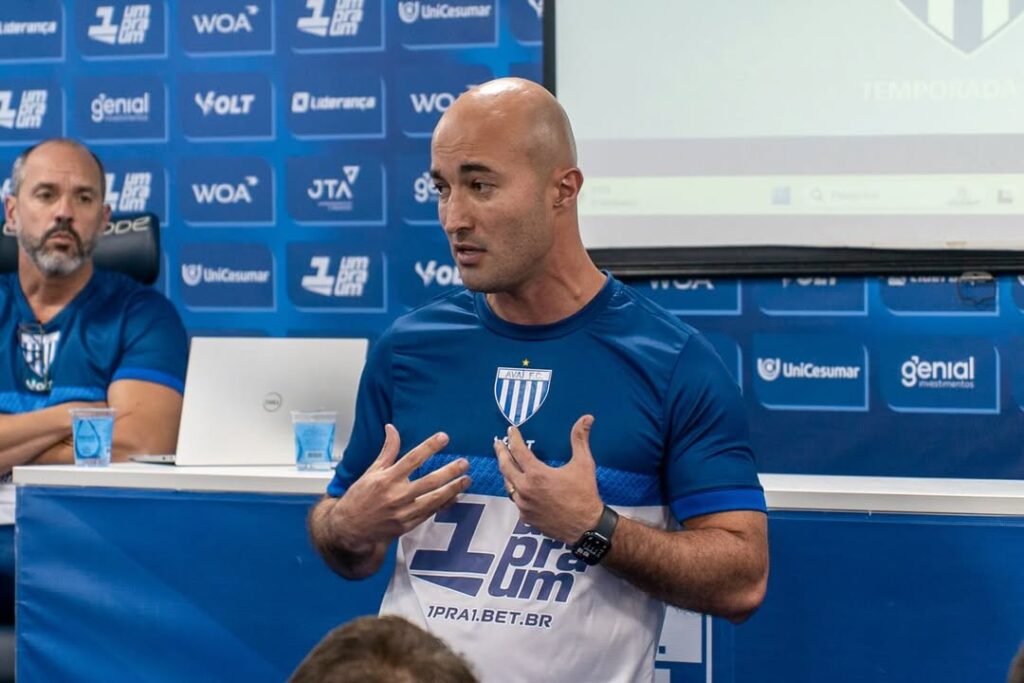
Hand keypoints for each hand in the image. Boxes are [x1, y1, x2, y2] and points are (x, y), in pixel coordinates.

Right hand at [332, 424, 469, 551]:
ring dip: (452, 489)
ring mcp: (403, 512)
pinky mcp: (407, 525)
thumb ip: (387, 450)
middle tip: (464, 463)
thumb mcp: (371, 471)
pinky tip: (455, 496)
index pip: (412, 459)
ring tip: (466, 479)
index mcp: (386, 479)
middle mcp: (396, 495)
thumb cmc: (360, 497)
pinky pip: (430, 513)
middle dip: (449, 471)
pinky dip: (444, 504)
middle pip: (429, 481)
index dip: (429, 447)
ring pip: (433, 499)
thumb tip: (391, 428)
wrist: (350, 528)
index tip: (443, 437)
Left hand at [494, 415, 603, 543]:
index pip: (518, 450)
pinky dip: (516, 490)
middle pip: (505, 466)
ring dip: (506, 472)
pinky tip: (519, 487)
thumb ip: (580, 439)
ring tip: (506, 463)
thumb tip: (587, 418)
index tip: (510, 430)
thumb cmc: (585, 494)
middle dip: (501, 452)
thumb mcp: (584, 463)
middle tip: (498, 444)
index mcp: (537, 474)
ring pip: (508, 484)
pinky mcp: (526, 518)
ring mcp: (524, 505)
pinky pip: (516, 500)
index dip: (513, 438)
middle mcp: (525, 489)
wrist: (586, 527)